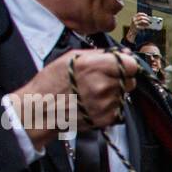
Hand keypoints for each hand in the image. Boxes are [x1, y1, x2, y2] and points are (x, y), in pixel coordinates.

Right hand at [12, 49, 137, 147]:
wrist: (40, 110)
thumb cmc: (52, 82)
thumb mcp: (71, 58)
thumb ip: (99, 54)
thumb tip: (122, 52)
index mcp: (94, 66)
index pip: (131, 65)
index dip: (127, 64)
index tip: (121, 65)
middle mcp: (102, 85)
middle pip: (131, 81)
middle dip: (121, 79)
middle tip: (104, 80)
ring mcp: (105, 104)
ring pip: (124, 95)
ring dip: (115, 93)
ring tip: (95, 92)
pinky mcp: (106, 118)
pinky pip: (118, 108)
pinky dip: (110, 106)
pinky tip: (94, 103)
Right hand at [124, 11, 149, 43]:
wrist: (132, 32)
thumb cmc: (135, 27)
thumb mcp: (137, 22)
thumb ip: (140, 19)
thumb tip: (148, 18)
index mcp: (133, 17)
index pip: (139, 14)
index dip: (143, 14)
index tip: (147, 15)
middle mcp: (134, 20)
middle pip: (141, 17)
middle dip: (146, 18)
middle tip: (149, 20)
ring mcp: (134, 23)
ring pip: (142, 21)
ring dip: (146, 22)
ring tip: (149, 24)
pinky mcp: (136, 27)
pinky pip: (142, 26)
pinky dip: (145, 26)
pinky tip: (146, 27)